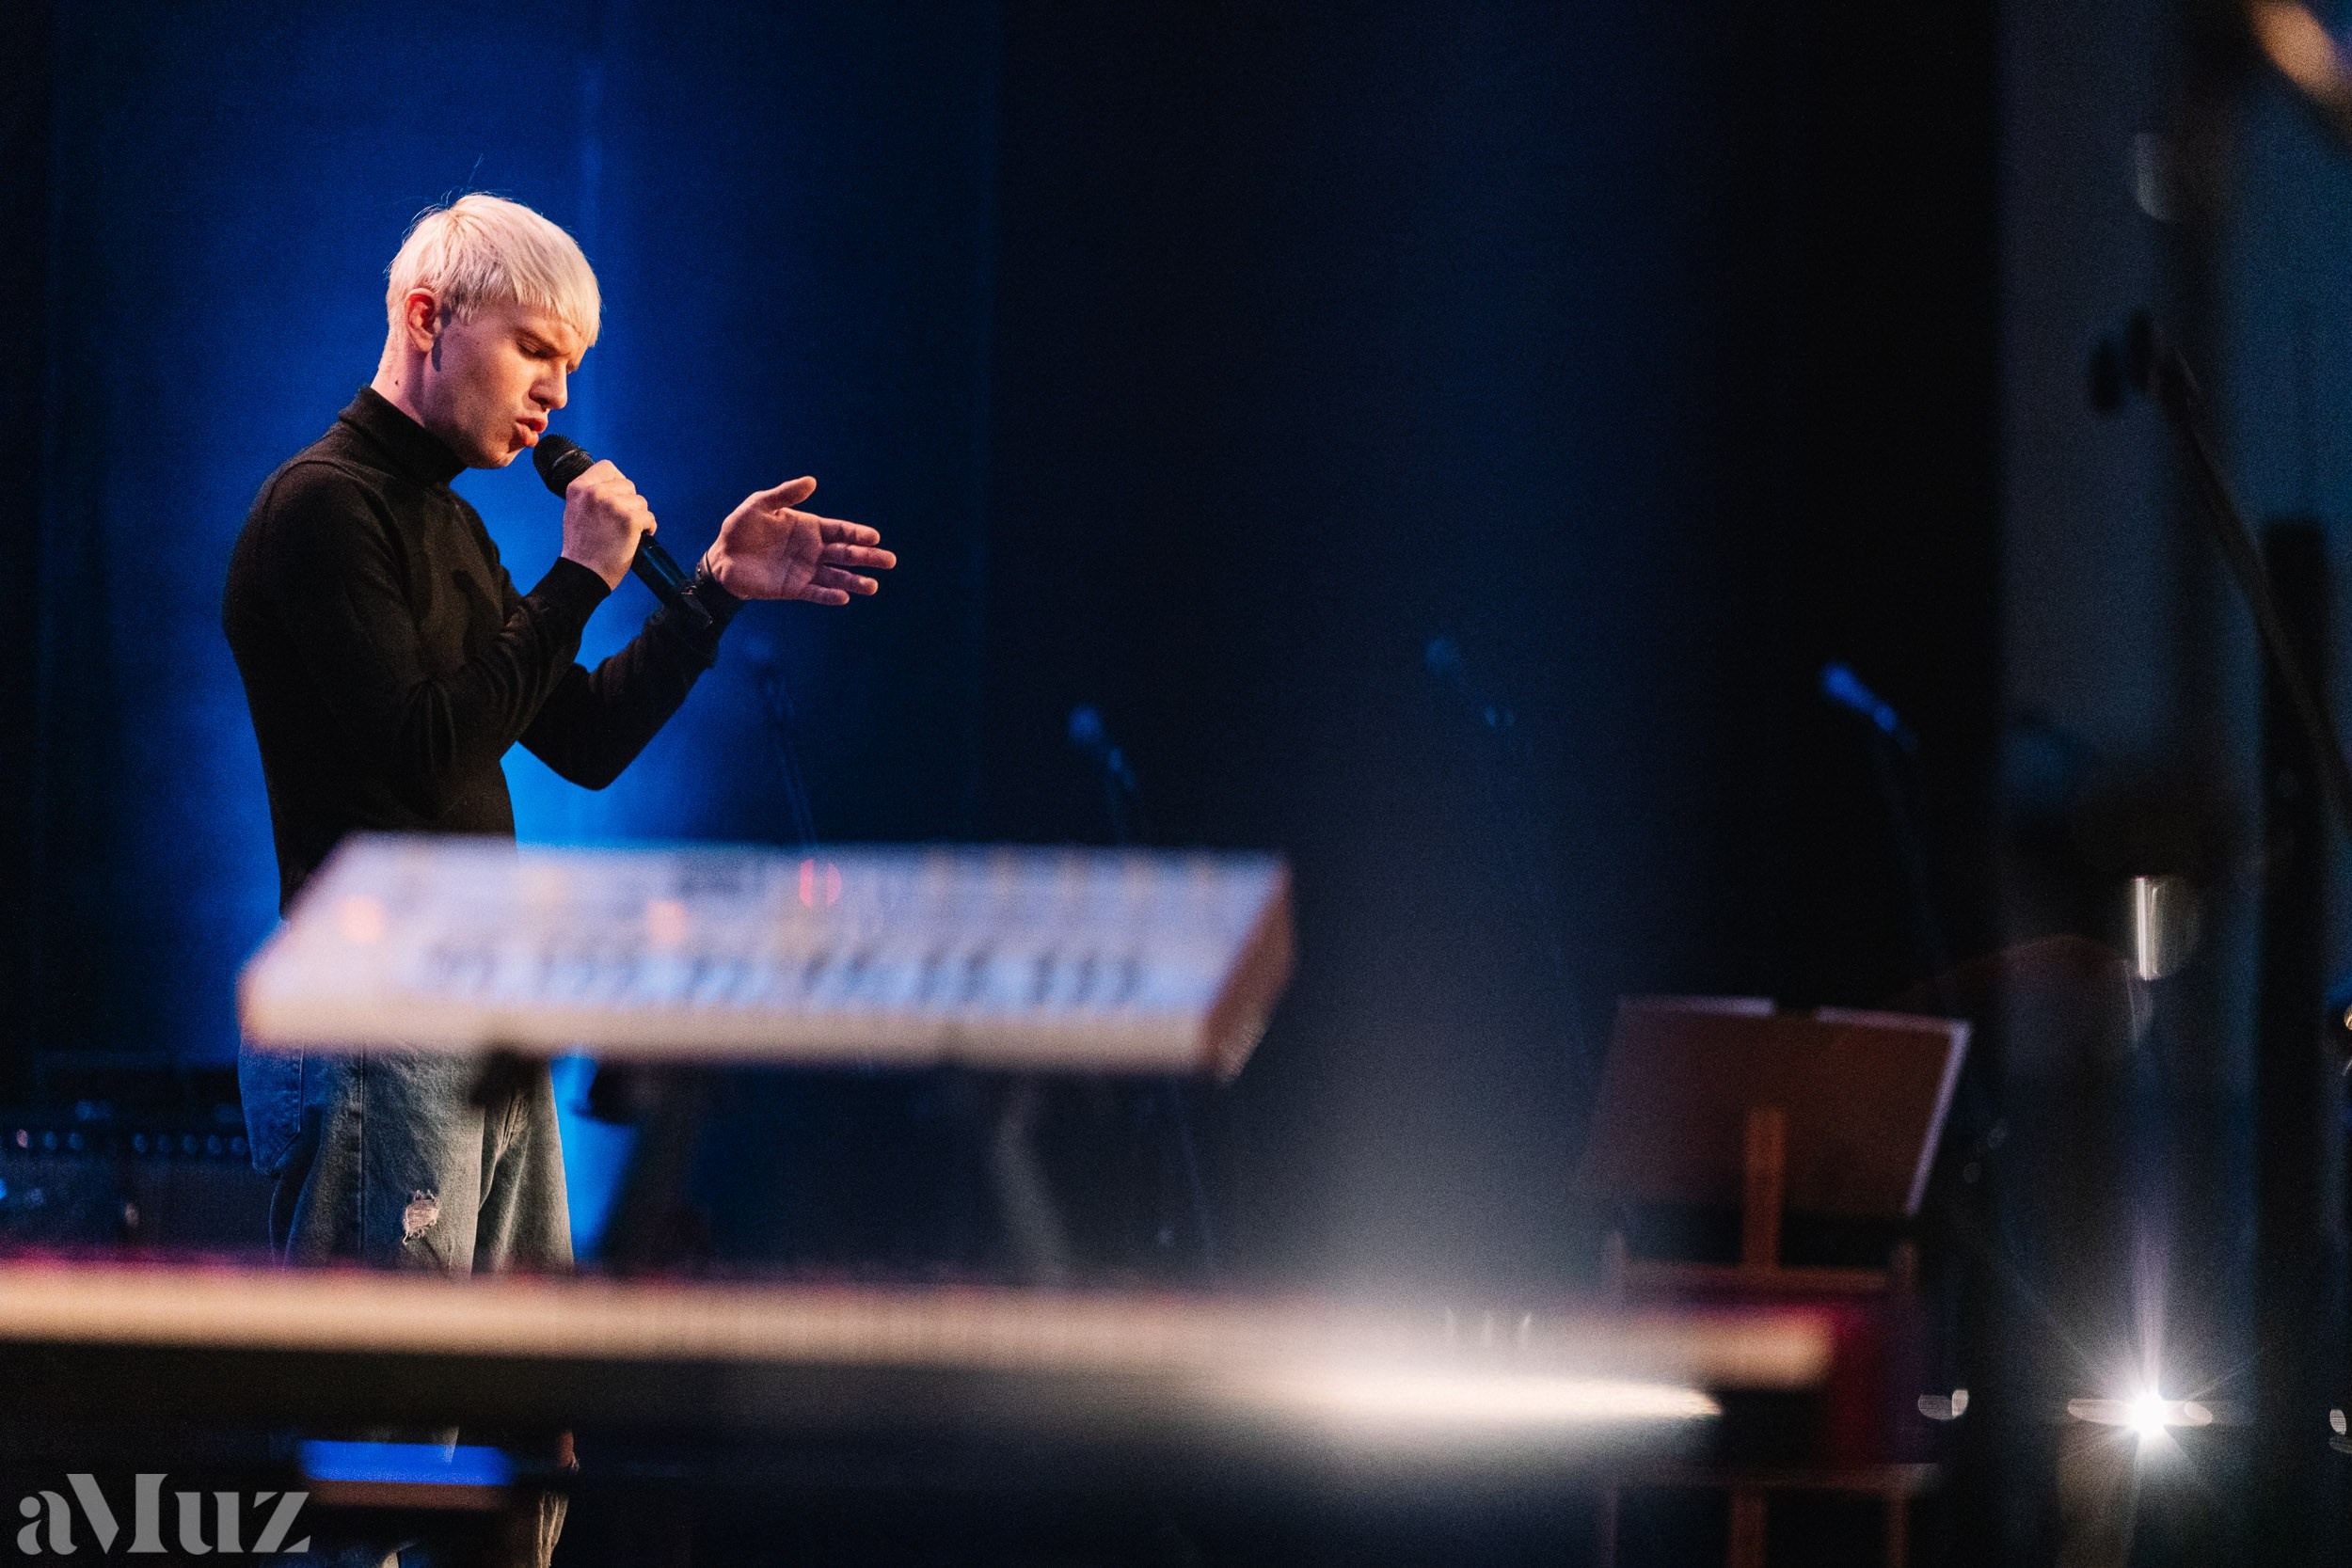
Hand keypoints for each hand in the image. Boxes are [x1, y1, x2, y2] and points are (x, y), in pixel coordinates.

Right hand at [558, 459, 656, 589]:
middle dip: (628, 503)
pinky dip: (648, 529)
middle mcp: (595, 492)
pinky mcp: (629, 520)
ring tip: (624, 533)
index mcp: (578, 488)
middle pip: (628, 485)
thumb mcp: (576, 510)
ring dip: (638, 517)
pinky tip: (636, 538)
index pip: (607, 467)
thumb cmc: (582, 547)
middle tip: (618, 523)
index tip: (617, 496)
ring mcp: (613, 505)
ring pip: (640, 502)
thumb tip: (614, 485)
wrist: (584, 573)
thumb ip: (591, 494)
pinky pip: (649, 518)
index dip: (617, 481)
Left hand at [705, 477, 894, 604]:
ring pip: (836, 576)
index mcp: (809, 528)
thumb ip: (786, 495)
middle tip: (890, 561)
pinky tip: (844, 597)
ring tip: (872, 586)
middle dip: (867, 557)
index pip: (840, 531)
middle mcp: (812, 550)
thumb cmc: (741, 528)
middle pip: (846, 554)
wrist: (722, 558)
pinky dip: (829, 595)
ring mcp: (805, 570)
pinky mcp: (793, 588)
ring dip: (854, 581)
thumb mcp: (760, 505)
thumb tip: (812, 481)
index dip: (858, 534)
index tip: (874, 537)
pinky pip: (815, 593)